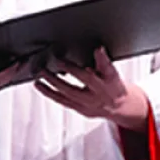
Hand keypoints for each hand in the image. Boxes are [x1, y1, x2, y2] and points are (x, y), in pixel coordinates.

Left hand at [34, 47, 149, 131]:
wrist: (120, 107)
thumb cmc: (114, 86)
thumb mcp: (112, 72)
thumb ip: (103, 63)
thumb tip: (98, 49)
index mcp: (110, 82)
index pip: (104, 70)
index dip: (100, 60)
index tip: (94, 50)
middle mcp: (99, 94)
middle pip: (80, 85)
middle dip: (62, 77)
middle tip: (48, 67)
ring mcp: (89, 104)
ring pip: (67, 96)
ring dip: (50, 86)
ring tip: (39, 77)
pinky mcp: (81, 110)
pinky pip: (63, 102)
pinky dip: (50, 93)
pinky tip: (40, 86)